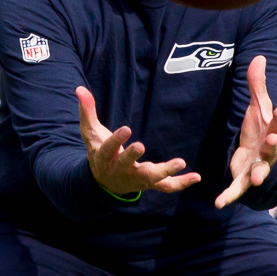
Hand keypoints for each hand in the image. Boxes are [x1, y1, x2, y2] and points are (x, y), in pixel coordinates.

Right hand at [77, 86, 200, 196]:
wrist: (103, 181)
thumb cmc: (98, 151)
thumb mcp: (90, 132)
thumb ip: (87, 110)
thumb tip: (80, 88)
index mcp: (104, 157)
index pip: (108, 149)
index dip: (116, 140)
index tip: (126, 129)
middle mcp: (119, 170)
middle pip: (126, 165)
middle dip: (132, 156)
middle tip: (141, 146)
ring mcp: (135, 179)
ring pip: (149, 178)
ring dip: (164, 171)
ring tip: (180, 162)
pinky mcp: (149, 184)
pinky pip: (165, 187)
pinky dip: (180, 183)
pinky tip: (196, 176)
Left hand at [215, 55, 276, 208]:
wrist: (259, 154)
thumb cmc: (259, 127)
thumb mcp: (257, 105)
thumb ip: (256, 84)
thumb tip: (259, 57)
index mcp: (271, 133)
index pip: (276, 124)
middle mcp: (268, 152)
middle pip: (273, 149)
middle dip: (273, 144)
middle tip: (272, 139)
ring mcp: (257, 167)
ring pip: (260, 172)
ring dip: (259, 175)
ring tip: (256, 180)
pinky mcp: (243, 179)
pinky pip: (236, 190)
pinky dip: (228, 197)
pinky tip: (218, 204)